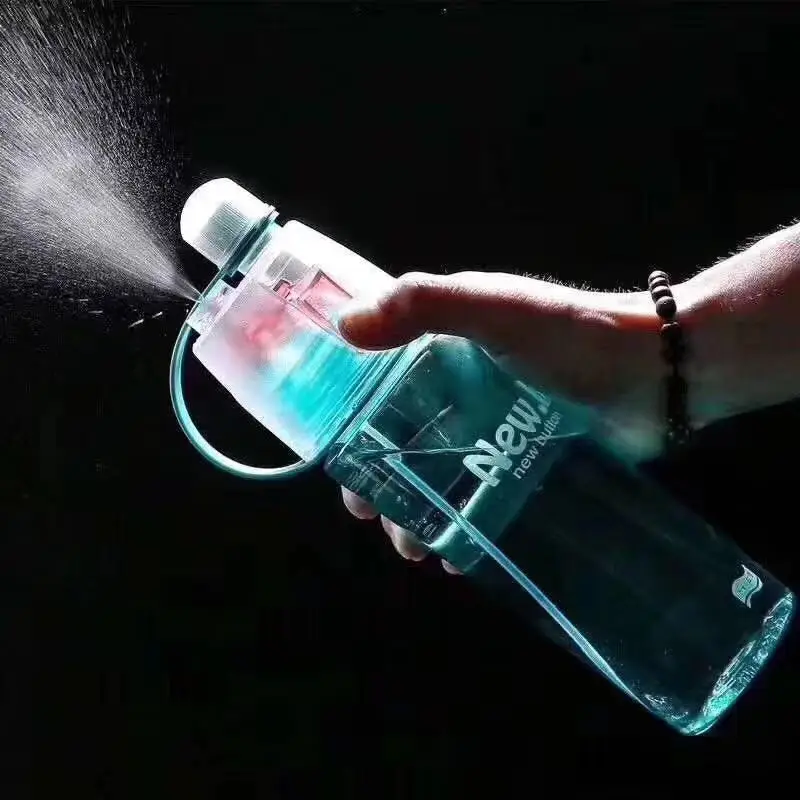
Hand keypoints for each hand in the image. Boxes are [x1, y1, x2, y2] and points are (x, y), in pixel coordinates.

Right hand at [336, 270, 664, 571]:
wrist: (654, 373)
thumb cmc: (569, 335)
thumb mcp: (492, 308)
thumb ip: (422, 306)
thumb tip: (346, 328)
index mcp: (444, 349)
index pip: (379, 386)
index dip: (352, 421)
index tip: (336, 457)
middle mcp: (462, 389)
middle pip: (403, 438)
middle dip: (380, 478)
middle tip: (369, 512)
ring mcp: (494, 429)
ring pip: (438, 475)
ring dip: (416, 511)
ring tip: (412, 545)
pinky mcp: (524, 461)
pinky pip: (480, 497)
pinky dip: (461, 524)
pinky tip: (455, 554)